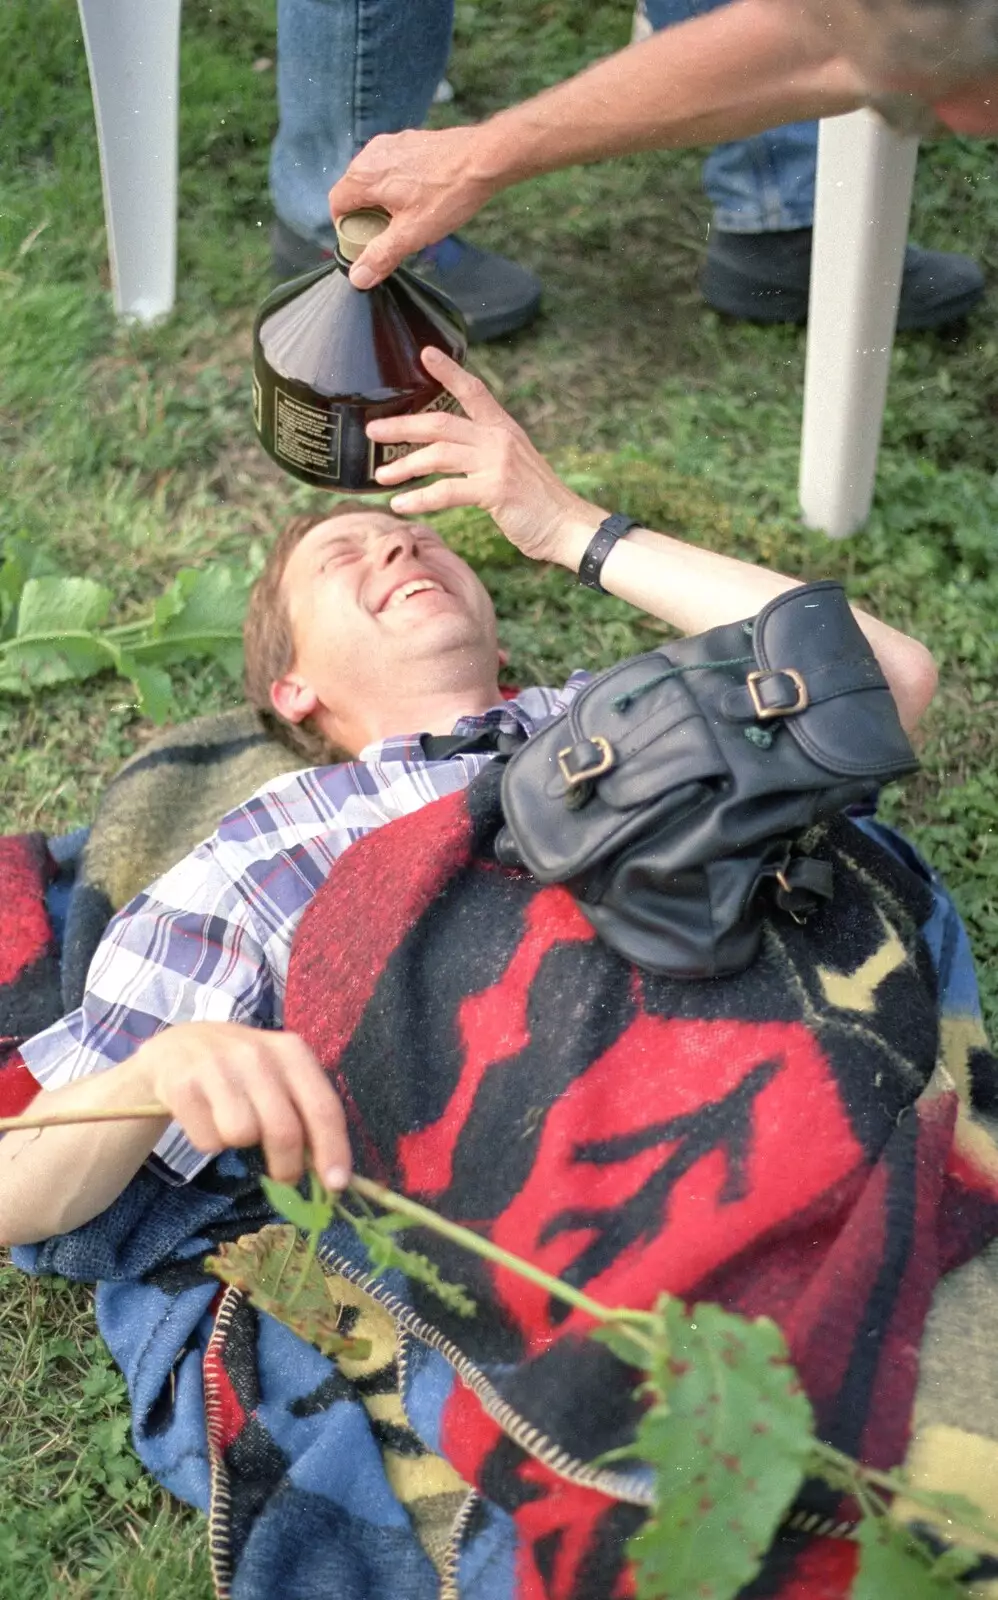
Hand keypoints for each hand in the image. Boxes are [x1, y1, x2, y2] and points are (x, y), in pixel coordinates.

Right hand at [131, 1021, 350, 1189]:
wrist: (176, 1047)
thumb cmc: (239, 1070)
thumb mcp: (276, 1076)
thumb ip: (304, 1113)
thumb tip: (329, 1172)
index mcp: (290, 1051)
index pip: (323, 1107)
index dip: (333, 1150)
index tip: (336, 1186)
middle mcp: (256, 1053)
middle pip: (284, 1130)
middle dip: (288, 1166)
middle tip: (284, 1177)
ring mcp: (216, 1066)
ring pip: (241, 1135)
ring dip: (238, 1143)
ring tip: (231, 1123)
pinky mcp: (182, 1084)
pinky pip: (207, 1140)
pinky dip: (208, 1140)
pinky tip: (204, 1117)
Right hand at [328, 127, 500, 287]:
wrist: (484, 159)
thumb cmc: (448, 195)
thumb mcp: (411, 234)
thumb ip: (381, 255)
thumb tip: (358, 277)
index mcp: (364, 177)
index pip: (337, 204)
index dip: (346, 228)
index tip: (364, 243)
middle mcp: (371, 154)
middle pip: (353, 191)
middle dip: (365, 215)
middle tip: (388, 235)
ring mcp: (390, 144)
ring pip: (372, 179)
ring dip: (381, 201)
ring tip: (405, 218)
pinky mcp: (408, 141)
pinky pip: (390, 167)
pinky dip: (396, 185)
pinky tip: (418, 198)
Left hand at [366, 348, 604, 565]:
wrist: (568, 527)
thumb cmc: (539, 503)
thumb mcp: (514, 467)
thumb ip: (486, 454)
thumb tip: (452, 456)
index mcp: (503, 430)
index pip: (474, 391)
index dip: (448, 371)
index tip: (424, 354)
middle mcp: (498, 440)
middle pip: (441, 423)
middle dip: (402, 426)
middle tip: (372, 430)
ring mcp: (497, 463)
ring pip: (438, 455)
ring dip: (405, 465)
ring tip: (381, 475)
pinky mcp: (495, 490)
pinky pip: (447, 491)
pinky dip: (420, 498)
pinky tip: (401, 505)